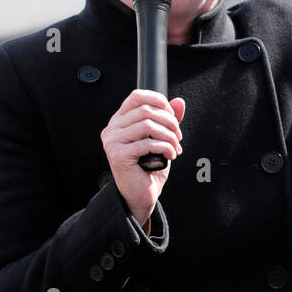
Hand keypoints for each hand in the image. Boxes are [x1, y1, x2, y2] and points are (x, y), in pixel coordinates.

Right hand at [101, 90, 184, 224]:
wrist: (140, 195)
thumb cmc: (149, 168)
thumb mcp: (161, 139)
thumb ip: (168, 120)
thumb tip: (179, 102)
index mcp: (120, 121)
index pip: (137, 96)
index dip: (159, 101)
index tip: (172, 116)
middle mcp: (112, 129)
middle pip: (146, 110)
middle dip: (169, 122)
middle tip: (178, 137)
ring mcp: (113, 141)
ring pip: (148, 125)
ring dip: (169, 136)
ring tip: (175, 147)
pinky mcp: (118, 155)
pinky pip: (148, 143)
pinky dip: (165, 147)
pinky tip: (170, 155)